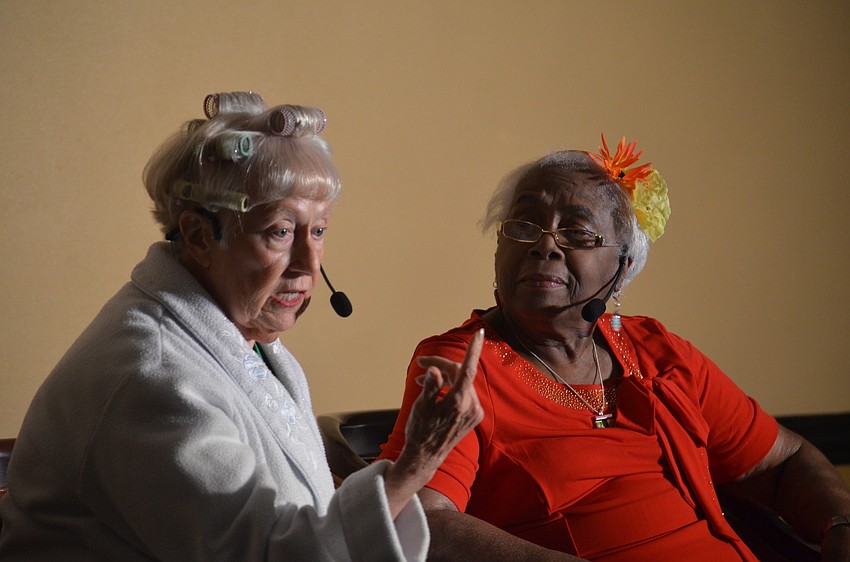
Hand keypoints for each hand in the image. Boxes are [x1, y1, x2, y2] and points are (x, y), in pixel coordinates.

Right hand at [402, 328, 484, 470]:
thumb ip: (430, 386)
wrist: (425, 458)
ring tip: (420, 379)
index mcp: (458, 403)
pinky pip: (464, 394)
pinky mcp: (473, 417)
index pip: (467, 369)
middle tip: (420, 364)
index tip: (479, 333)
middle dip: (440, 366)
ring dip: (443, 377)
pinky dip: (450, 388)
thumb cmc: (420, 431)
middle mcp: (470, 407)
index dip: (473, 349)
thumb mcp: (421, 407)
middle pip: (459, 374)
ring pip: (461, 383)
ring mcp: (474, 413)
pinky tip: (434, 391)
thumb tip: (435, 369)